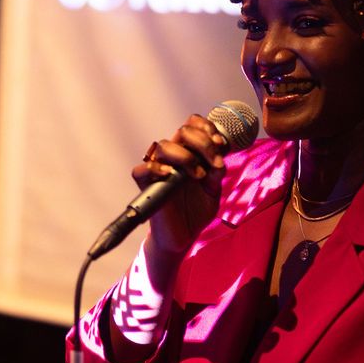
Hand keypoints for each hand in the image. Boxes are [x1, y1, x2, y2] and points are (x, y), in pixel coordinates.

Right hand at [132, 113, 226, 258]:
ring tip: (199, 176)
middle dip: (204, 144)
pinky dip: (156, 168)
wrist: (184, 237)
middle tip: (215, 164)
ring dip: (187, 157)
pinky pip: (142, 169)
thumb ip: (216, 173)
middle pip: (183, 131)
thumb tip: (219, 159)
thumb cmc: (197, 211)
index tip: (220, 144)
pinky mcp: (146, 185)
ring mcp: (159, 169)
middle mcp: (173, 157)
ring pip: (165, 145)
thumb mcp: (213, 190)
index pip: (194, 125)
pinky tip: (171, 175)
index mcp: (190, 152)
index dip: (207, 128)